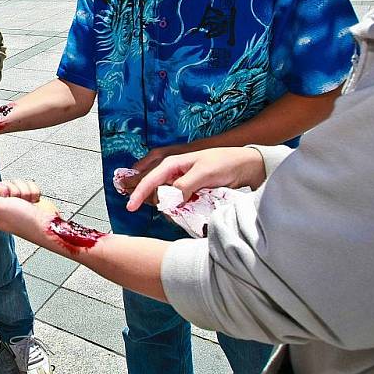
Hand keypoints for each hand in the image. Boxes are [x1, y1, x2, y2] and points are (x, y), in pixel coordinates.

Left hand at [0, 182, 52, 240]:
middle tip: (18, 203)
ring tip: (27, 204)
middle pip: (4, 184)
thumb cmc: (25, 222)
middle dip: (14, 190)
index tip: (7, 200)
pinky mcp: (28, 198)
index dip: (0, 191)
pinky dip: (33, 191)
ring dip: (25, 191)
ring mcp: (16, 203)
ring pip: (17, 183)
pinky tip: (33, 202)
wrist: (48, 225)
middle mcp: (2, 208)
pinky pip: (28, 184)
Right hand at [126, 147, 266, 211]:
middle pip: (150, 185)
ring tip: (157, 207)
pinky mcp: (187, 188)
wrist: (243, 165)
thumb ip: (185, 185)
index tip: (131, 207)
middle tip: (136, 204)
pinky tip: (171, 210)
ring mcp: (179, 180)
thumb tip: (171, 198)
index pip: (150, 179)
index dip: (138, 193)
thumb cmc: (224, 163)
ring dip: (157, 201)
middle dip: (141, 194)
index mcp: (172, 163)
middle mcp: (172, 171)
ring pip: (160, 193)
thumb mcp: (204, 173)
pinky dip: (169, 205)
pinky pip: (172, 198)